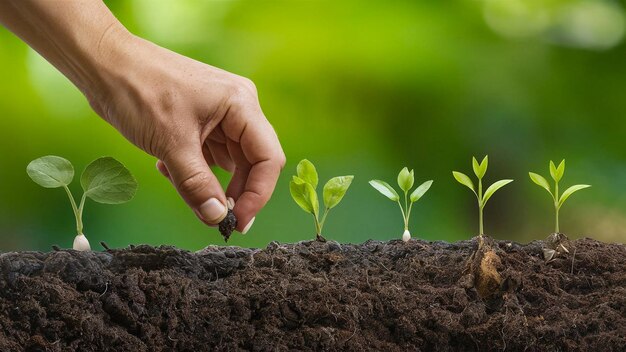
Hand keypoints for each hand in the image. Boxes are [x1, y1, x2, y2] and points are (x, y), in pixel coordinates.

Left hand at [89, 29, 285, 232]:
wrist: (103, 65)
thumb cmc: (138, 91)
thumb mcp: (171, 144)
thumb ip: (197, 185)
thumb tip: (217, 218)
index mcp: (241, 104)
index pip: (268, 158)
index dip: (258, 194)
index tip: (238, 222)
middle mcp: (237, 108)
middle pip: (252, 162)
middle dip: (234, 191)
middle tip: (216, 218)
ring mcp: (219, 114)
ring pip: (229, 162)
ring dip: (208, 181)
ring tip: (179, 184)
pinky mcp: (201, 121)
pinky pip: (209, 155)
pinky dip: (193, 170)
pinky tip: (167, 167)